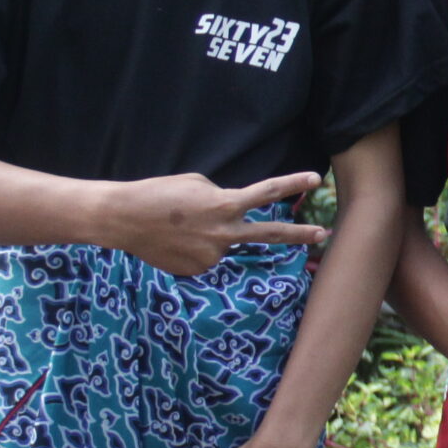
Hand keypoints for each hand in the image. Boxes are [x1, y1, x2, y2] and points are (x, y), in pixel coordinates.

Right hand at [106, 171, 326, 277]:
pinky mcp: (198, 270)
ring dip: (209, 235)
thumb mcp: (197, 185)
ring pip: (224, 243)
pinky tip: (173, 241)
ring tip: (179, 226)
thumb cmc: (159, 194)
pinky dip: (194, 248)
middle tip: (323, 233)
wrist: (124, 219)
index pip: (267, 193)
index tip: (315, 178)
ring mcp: (212, 255)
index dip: (292, 184)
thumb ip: (222, 199)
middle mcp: (224, 233)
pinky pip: (205, 256)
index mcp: (225, 204)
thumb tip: (232, 214)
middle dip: (298, 234)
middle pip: (270, 234)